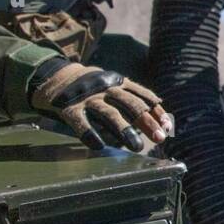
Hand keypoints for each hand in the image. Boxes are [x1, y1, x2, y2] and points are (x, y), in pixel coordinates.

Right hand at [31, 62, 173, 151]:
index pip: (143, 97)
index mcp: (119, 83)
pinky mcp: (69, 109)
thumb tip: (162, 116)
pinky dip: (89, 134)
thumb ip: (133, 98)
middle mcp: (105, 89)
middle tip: (159, 138)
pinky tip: (98, 146)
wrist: (55, 77)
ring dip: (125, 130)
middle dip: (146, 121)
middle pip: (130, 105)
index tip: (167, 127)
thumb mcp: (113, 86)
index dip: (156, 112)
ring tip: (137, 147)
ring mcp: (87, 98)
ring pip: (109, 114)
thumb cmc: (93, 88)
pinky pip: (81, 122)